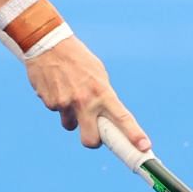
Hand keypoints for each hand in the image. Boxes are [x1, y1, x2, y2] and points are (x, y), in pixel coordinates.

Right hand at [23, 35, 150, 152]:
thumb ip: (103, 95)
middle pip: (91, 140)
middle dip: (93, 140)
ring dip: (71, 116)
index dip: (134, 135)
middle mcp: (85, 101)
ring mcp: (65, 103)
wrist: (47, 44)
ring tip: (68, 94)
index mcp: (102, 92)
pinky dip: (58, 103)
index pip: (122, 118)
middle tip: (93, 132)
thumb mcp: (97, 73)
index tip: (145, 148)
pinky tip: (56, 86)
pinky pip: (56, 111)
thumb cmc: (77, 58)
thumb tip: (107, 115)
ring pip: (70, 125)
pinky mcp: (49, 102)